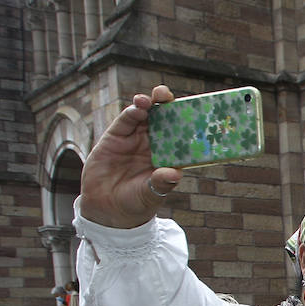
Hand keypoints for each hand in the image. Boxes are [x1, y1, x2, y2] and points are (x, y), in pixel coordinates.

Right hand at [79, 85, 181, 228]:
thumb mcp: (150, 194)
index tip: (197, 112)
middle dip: (170, 105)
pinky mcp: (117, 137)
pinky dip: (133, 112)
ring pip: (147, 115)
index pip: (183, 135)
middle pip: (166, 119)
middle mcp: (155, 144)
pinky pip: (126, 120)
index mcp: (170, 156)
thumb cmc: (136, 202)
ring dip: (152, 103)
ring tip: (156, 97)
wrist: (107, 208)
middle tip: (171, 97)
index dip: (190, 122)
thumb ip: (161, 183)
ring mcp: (136, 138)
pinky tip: (139, 106)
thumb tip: (175, 174)